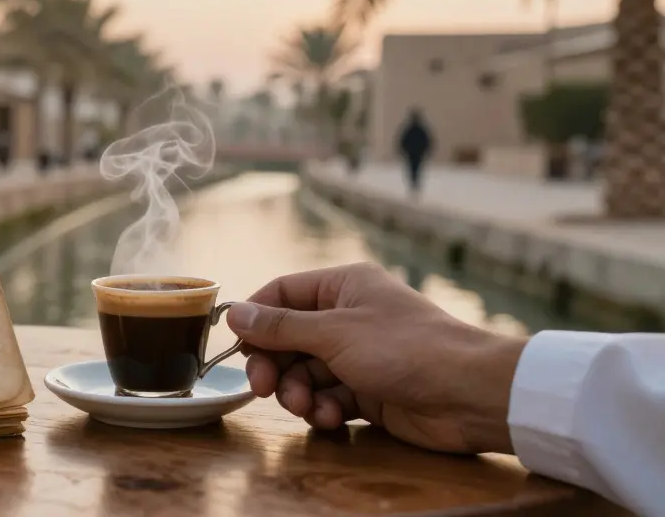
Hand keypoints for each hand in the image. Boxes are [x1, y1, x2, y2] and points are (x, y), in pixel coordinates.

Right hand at [225, 262, 526, 453]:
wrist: (469, 395)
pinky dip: (324, 409)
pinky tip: (332, 417)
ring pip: (305, 372)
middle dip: (275, 365)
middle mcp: (347, 317)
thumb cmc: (405, 349)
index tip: (237, 347)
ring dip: (299, 392)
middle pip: (288, 339)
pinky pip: (328, 397)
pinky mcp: (368, 391)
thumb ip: (280, 326)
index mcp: (342, 287)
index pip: (281, 294)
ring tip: (308, 407)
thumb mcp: (334, 333)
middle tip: (264, 389)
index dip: (256, 320)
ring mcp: (358, 356)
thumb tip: (234, 312)